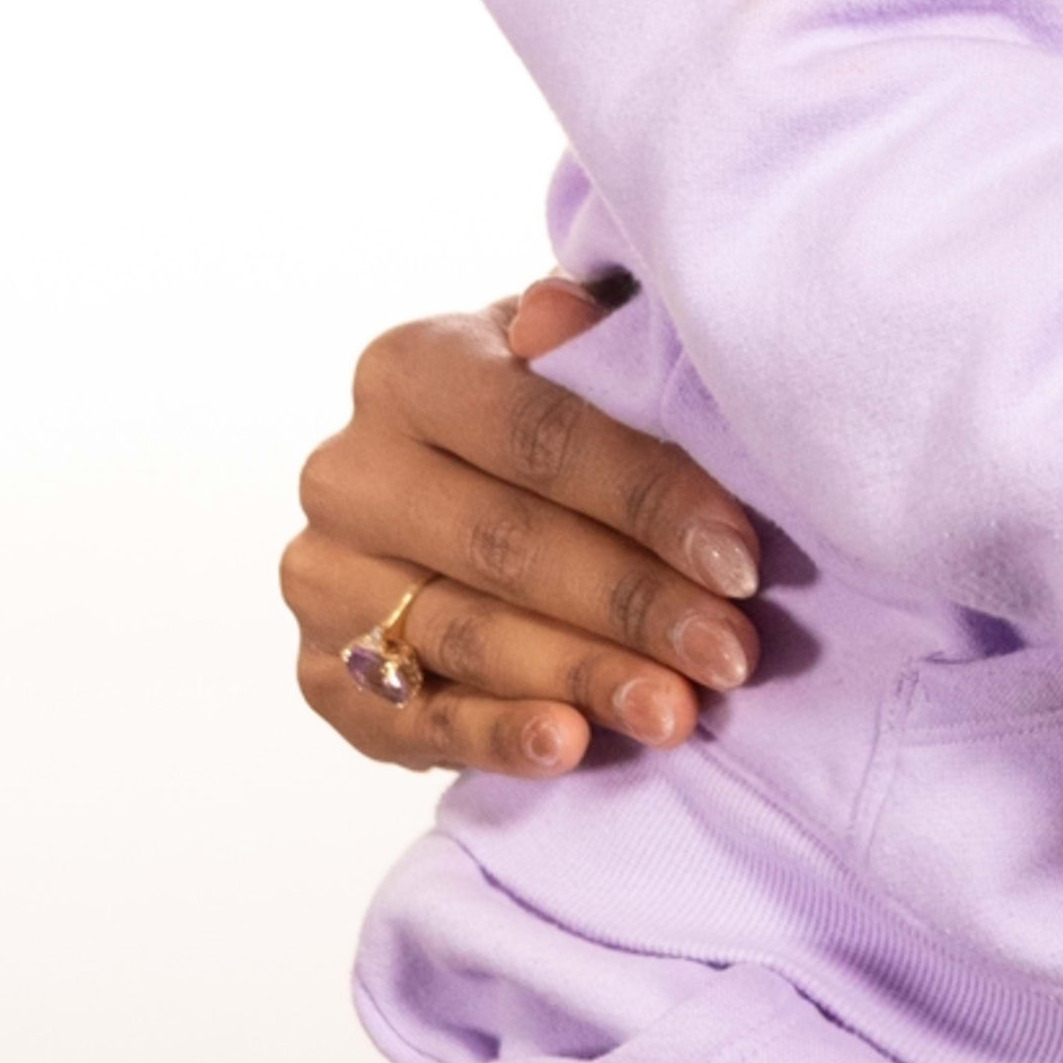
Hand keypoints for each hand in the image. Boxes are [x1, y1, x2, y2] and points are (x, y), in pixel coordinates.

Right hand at [281, 281, 760, 781]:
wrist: (466, 503)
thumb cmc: (553, 423)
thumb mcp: (580, 361)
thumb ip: (588, 332)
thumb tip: (560, 314)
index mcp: (409, 369)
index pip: (537, 435)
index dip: (648, 497)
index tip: (742, 559)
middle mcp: (347, 471)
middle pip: (505, 544)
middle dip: (634, 604)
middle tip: (731, 653)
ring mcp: (322, 577)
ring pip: (465, 635)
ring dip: (582, 678)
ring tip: (679, 712)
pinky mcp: (320, 674)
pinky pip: (411, 718)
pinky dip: (493, 738)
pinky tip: (568, 748)